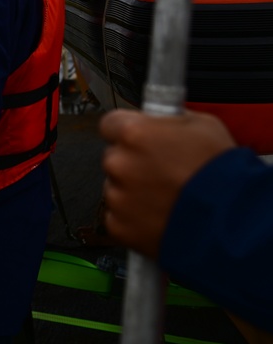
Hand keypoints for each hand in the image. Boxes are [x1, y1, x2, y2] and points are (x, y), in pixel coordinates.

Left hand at [99, 108, 235, 257]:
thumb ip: (167, 120)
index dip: (126, 132)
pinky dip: (134, 218)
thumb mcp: (201, 125)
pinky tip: (160, 215)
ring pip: (116, 188)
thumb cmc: (222, 173)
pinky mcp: (120, 225)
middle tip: (161, 172)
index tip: (136, 139)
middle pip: (114, 158)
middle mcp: (119, 163)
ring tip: (166, 197)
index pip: (110, 124)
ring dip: (133, 191)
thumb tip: (156, 118)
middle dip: (133, 163)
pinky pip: (119, 216)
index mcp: (134, 133)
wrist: (234, 221)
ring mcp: (117, 196)